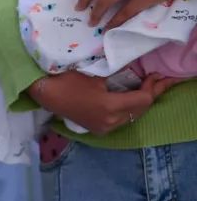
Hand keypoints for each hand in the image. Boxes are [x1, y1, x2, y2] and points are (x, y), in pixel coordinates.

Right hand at [29, 71, 178, 135]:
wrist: (45, 93)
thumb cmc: (68, 79)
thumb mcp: (98, 74)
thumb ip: (120, 74)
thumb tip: (139, 71)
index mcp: (110, 107)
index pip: (143, 99)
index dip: (152, 87)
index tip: (154, 74)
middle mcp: (109, 122)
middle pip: (141, 110)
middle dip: (149, 94)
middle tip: (155, 80)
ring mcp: (103, 128)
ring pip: (132, 116)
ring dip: (140, 103)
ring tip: (144, 88)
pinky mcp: (97, 129)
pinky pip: (121, 120)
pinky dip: (128, 110)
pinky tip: (129, 99)